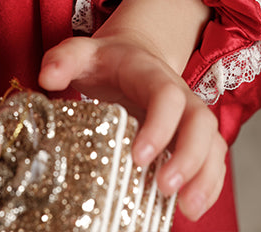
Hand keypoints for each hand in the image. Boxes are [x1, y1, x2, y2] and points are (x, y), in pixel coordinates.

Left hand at [39, 34, 226, 221]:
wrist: (131, 54)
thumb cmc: (105, 60)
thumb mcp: (81, 52)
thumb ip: (63, 59)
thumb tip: (47, 77)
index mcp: (151, 73)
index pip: (166, 96)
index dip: (160, 126)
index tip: (139, 157)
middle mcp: (179, 94)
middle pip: (200, 122)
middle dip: (190, 157)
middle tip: (165, 187)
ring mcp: (189, 116)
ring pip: (213, 143)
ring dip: (205, 177)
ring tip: (186, 209)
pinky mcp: (192, 137)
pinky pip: (212, 160)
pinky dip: (208, 185)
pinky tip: (190, 209)